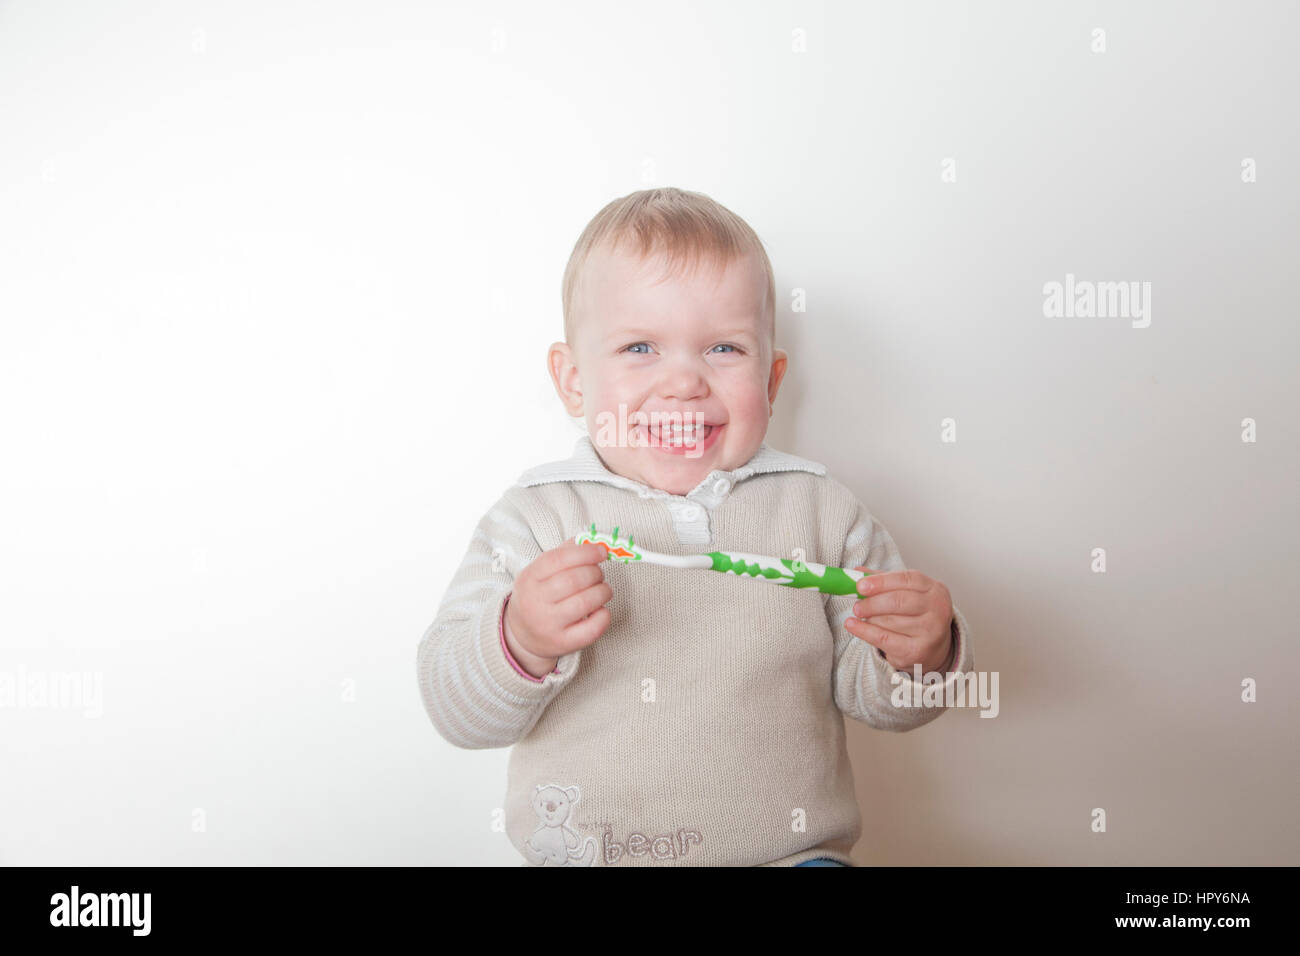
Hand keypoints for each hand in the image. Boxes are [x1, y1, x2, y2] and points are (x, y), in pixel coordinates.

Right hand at [503, 540, 611, 675]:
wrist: (521, 635)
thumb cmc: (538, 596)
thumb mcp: (540, 572)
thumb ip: (564, 553)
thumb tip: (591, 540)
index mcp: (529, 578)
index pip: (558, 559)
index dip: (585, 552)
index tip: (601, 551)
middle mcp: (535, 602)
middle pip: (573, 580)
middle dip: (595, 573)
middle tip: (599, 574)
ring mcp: (548, 625)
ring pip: (584, 603)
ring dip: (603, 592)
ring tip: (603, 590)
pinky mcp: (563, 643)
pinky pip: (591, 629)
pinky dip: (604, 616)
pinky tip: (601, 610)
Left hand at [842, 568, 953, 673]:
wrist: (933, 649)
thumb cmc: (917, 615)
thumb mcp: (906, 593)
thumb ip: (883, 581)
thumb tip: (856, 573)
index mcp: (935, 589)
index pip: (907, 579)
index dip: (881, 581)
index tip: (860, 585)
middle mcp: (938, 609)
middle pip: (898, 601)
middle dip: (872, 602)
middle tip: (856, 605)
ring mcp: (930, 631)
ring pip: (890, 621)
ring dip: (870, 618)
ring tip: (860, 615)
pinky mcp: (918, 650)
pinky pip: (884, 638)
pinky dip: (864, 631)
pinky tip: (852, 625)